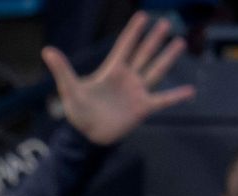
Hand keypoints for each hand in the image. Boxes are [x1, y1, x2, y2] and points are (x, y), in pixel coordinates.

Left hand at [46, 11, 191, 147]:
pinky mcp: (142, 108)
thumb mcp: (69, 90)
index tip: (142, 16)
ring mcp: (137, 92)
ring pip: (155, 71)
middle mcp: (128, 78)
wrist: (86, 137)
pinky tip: (191, 91)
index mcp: (112, 71)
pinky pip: (162, 100)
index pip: (124, 47)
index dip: (133, 32)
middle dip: (154, 40)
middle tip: (165, 22)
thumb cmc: (78, 112)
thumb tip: (47, 50)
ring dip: (167, 58)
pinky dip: (176, 97)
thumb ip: (62, 69)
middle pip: (143, 54)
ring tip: (180, 43)